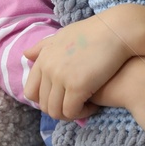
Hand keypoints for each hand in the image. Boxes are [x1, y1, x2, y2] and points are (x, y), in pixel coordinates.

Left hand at [23, 7, 135, 121]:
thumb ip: (44, 46)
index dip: (45, 100)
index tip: (62, 98)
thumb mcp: (64, 35)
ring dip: (70, 114)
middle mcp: (49, 69)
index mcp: (43, 58)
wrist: (118, 30)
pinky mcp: (77, 86)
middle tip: (76, 105)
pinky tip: (93, 106)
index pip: (31, 91)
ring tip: (85, 107)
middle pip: (43, 104)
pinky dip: (82, 113)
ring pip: (56, 112)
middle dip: (58, 109)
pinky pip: (72, 112)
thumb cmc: (95, 32)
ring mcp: (61, 78)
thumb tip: (26, 55)